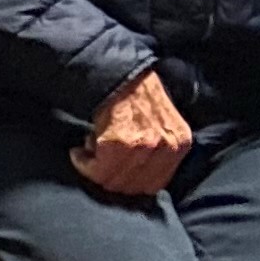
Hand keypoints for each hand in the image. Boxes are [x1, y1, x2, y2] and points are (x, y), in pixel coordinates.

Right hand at [71, 71, 193, 198]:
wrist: (120, 74)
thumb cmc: (138, 96)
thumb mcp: (165, 124)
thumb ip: (161, 151)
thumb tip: (140, 176)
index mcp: (180, 144)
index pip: (155, 184)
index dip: (131, 184)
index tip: (115, 175)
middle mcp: (164, 147)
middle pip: (132, 186)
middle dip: (110, 179)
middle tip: (97, 166)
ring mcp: (141, 147)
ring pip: (112, 180)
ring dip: (94, 171)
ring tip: (88, 155)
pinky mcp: (116, 144)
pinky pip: (96, 168)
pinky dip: (82, 163)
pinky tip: (80, 152)